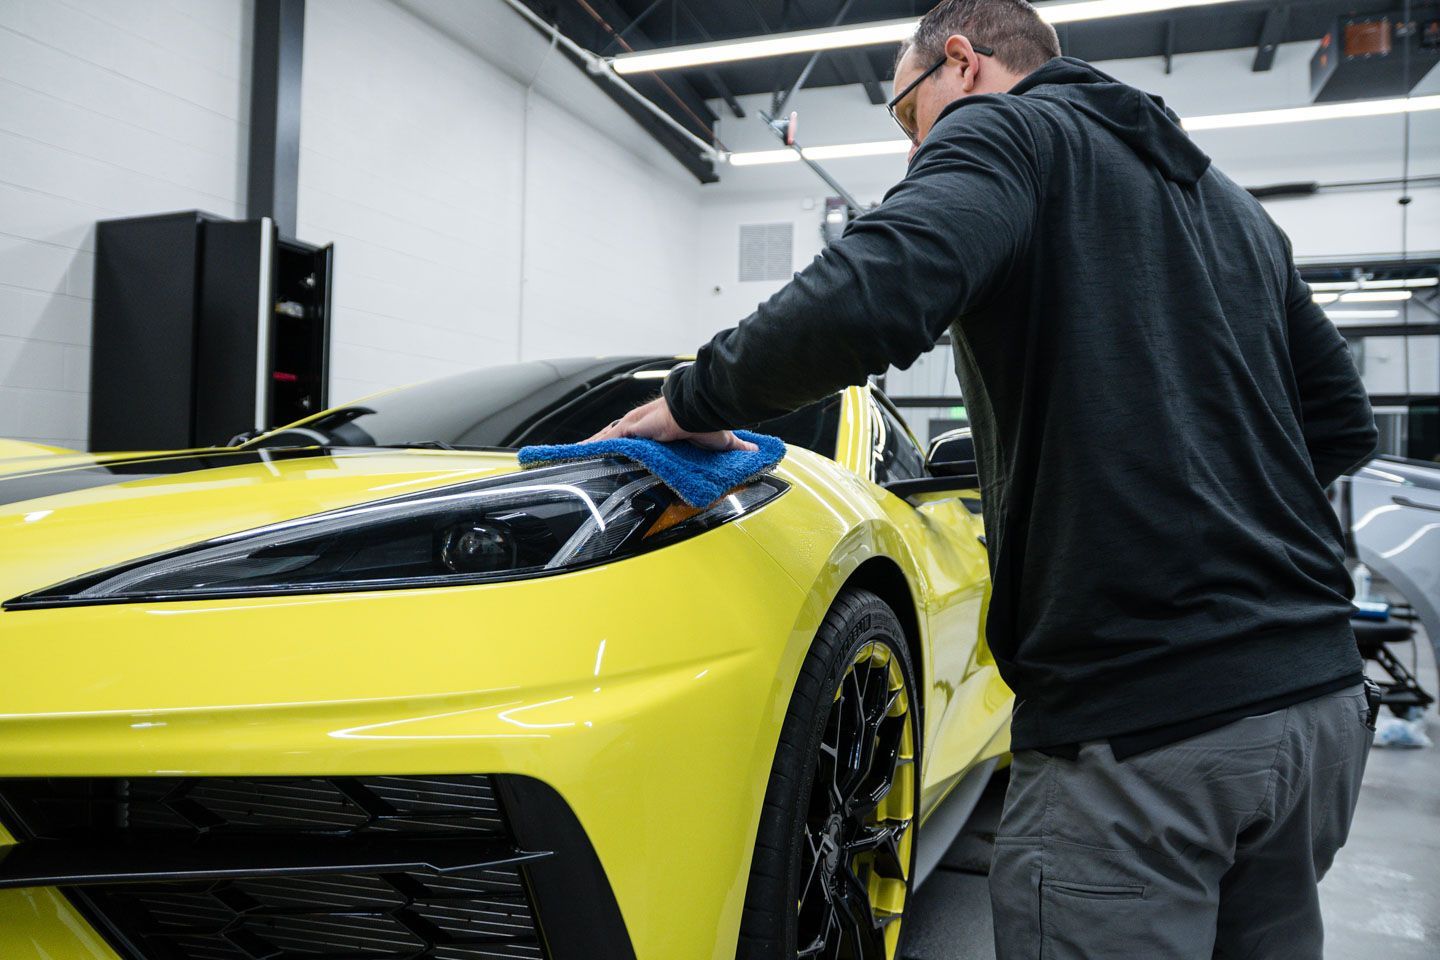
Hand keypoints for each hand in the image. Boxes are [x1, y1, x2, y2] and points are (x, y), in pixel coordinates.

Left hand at [585, 397, 757, 451]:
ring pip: (607, 436)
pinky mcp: (631, 428)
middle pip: (616, 433)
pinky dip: (594, 445)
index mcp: (658, 426)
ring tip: (575, 455)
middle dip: (602, 442)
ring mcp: (634, 425)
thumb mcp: (718, 439)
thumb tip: (755, 453)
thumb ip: (733, 447)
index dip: (626, 439)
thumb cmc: (707, 419)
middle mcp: (642, 423)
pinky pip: (607, 438)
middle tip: (586, 453)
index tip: (618, 446)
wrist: (699, 406)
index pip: (637, 434)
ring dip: (593, 445)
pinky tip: (580, 452)